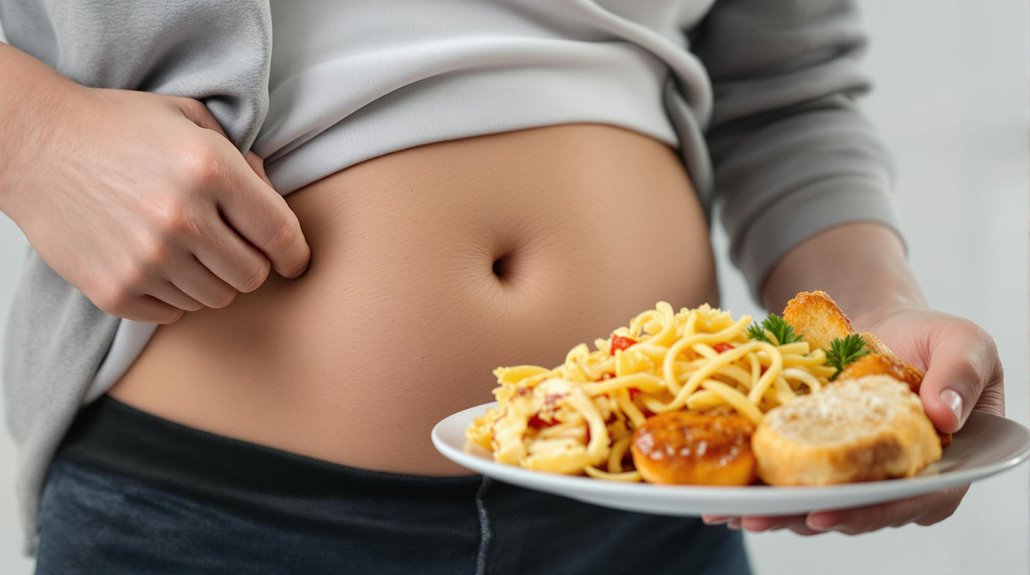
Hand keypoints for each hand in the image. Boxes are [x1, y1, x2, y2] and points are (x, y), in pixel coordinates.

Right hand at [1, 86, 309, 322]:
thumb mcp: (190, 118)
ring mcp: (146, 260)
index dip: (297, 255)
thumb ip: (242, 158)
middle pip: (253, 276)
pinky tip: (156, 263)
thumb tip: (274, 200)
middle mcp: (182, 220)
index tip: (296, 263)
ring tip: (186, 248)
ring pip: (216, 299)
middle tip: (229, 244)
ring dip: (212, 279)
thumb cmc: (118, 127)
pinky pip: (174, 314)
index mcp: (209, 170)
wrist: (34, 144)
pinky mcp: (116, 291)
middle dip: (250, 263)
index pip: (281, 234)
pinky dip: (174, 295)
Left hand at [703, 306, 1004, 533]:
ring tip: (733, 511)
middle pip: (851, 512)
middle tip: (760, 517)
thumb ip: (961, 374)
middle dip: (802, 516)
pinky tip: (724, 496)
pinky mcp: (821, 461)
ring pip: (815, 505)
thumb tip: (946, 413)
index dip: (864, 511)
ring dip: (773, 511)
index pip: (905, 502)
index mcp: (942, 472)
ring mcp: (855, 476)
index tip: (824, 513)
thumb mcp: (964, 344)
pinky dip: (760, 488)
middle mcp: (895, 483)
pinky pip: (791, 480)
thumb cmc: (932, 340)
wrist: (885, 327)